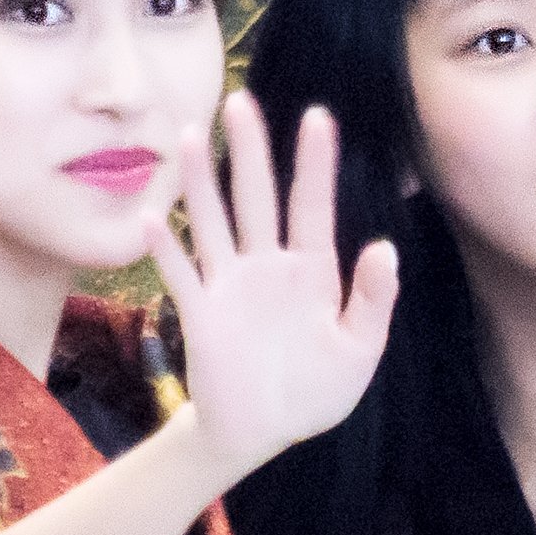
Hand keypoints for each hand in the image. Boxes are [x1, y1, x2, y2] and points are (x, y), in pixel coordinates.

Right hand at [146, 92, 398, 487]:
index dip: (314, 162)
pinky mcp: (202, 315)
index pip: (312, 205)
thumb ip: (372, 302)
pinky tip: (151, 218)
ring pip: (213, 222)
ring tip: (191, 135)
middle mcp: (267, 266)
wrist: (262, 435)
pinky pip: (182, 276)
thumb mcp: (358, 352)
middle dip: (250, 150)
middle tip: (241, 100)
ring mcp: (230, 287)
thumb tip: (384, 248)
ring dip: (202, 182)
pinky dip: (165, 249)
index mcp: (311, 270)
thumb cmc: (314, 392)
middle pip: (256, 197)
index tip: (318, 116)